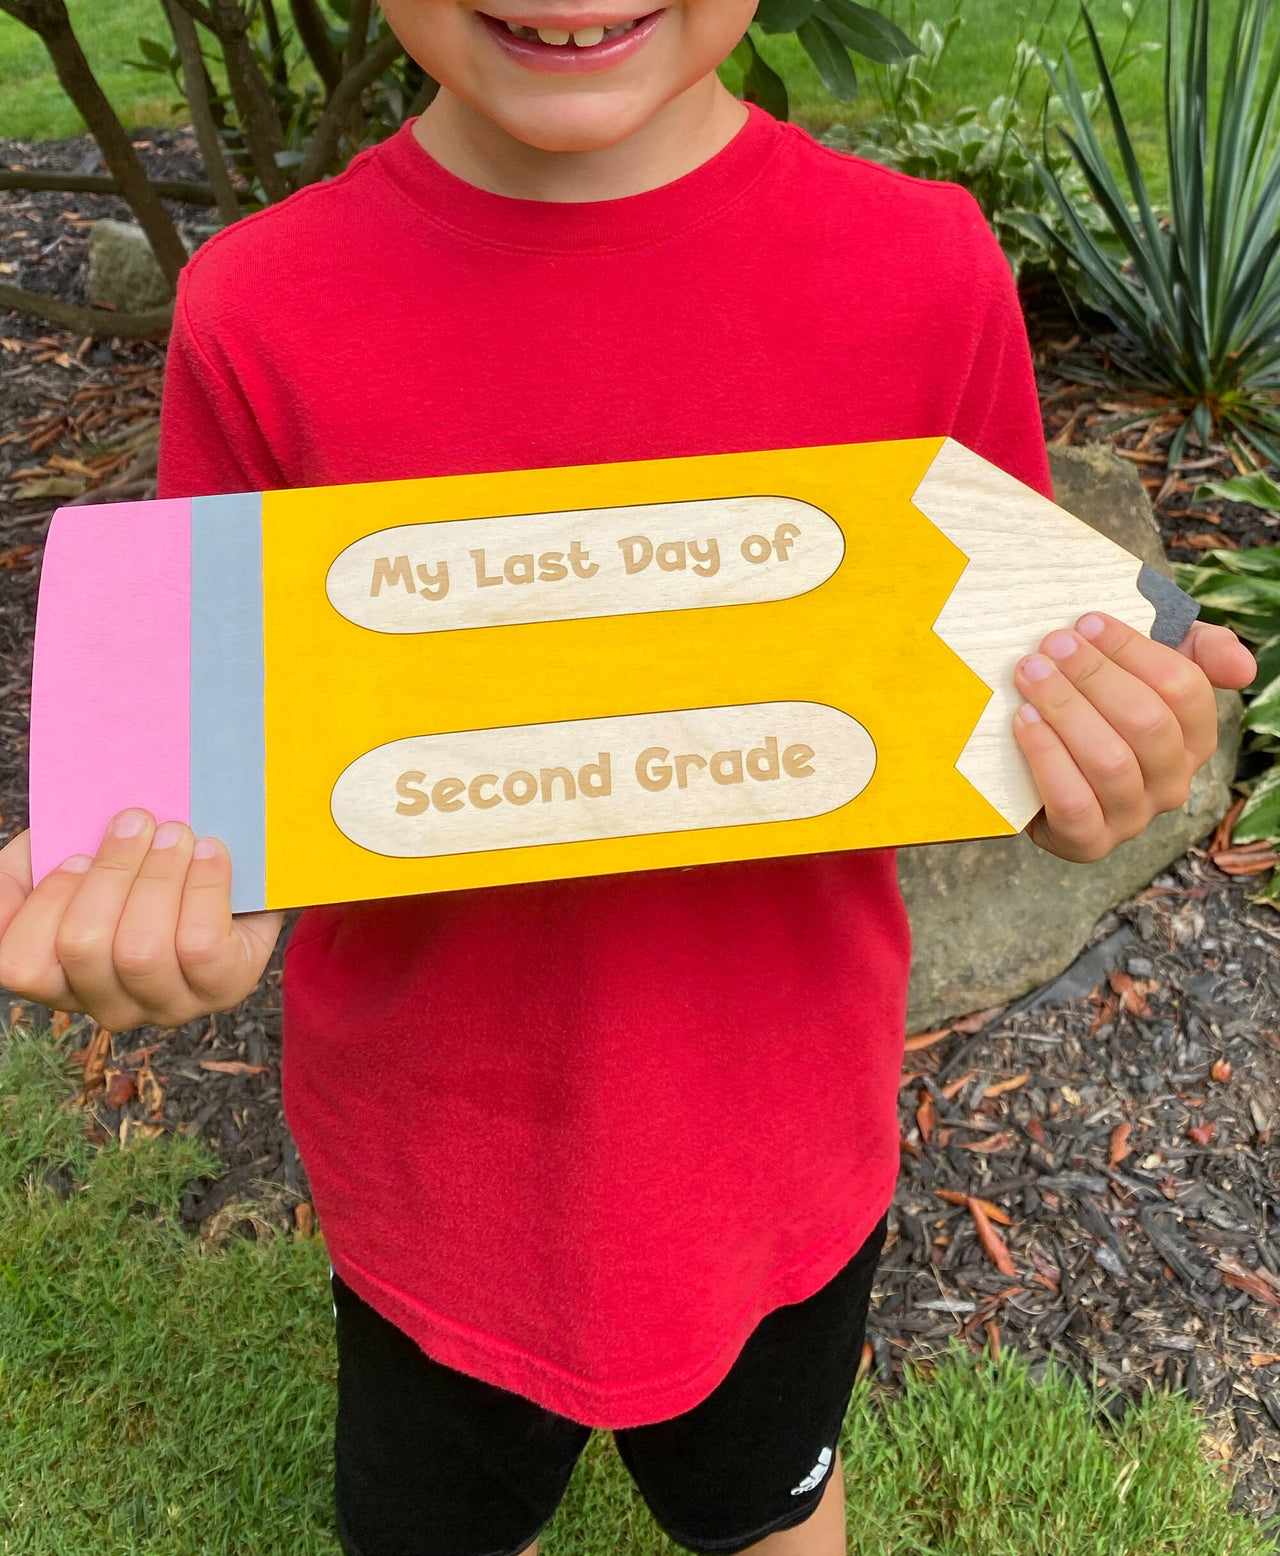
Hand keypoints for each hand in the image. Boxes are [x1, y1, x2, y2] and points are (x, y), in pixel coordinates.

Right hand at [0, 812, 283, 1031]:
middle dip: (111, 870)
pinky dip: (205, 888)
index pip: (23, 965)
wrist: (230, 869)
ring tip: (176, 833)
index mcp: (62, 979)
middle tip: (137, 821)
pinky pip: (201, 944)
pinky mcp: (222, 989)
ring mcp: (167, 1005)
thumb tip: (20, 874)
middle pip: (84, 946)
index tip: (77, 854)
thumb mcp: (71, 857)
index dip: (47, 905)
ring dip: (159, 875)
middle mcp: (109, 1006)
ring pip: (142, 950)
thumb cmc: (140, 866)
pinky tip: (210, 853)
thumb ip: (29, 866)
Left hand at [1014, 613, 1255, 862]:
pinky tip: (1024, 721)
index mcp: (1195, 738)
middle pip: (1146, 721)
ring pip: (1110, 761)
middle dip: (1094, 675)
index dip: (1133, 649)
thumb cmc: (1095, 709)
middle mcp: (1173, 782)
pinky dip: (1047, 757)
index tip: (1086, 622)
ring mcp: (1132, 816)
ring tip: (1030, 675)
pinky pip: (1073, 802)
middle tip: (1051, 645)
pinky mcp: (1088, 842)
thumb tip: (1242, 666)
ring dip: (1066, 709)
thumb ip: (1197, 649)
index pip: (1183, 687)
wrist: (1036, 774)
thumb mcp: (1144, 671)